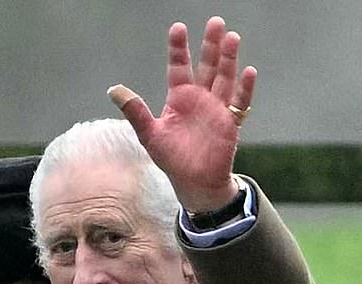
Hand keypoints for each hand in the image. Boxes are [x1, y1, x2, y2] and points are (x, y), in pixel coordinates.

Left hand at [108, 16, 256, 211]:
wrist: (193, 183)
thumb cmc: (172, 159)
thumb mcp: (149, 135)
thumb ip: (135, 111)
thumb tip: (113, 90)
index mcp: (179, 98)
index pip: (178, 67)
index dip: (178, 49)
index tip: (178, 28)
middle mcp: (199, 99)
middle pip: (206, 66)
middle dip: (210, 46)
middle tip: (215, 22)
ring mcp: (216, 109)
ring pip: (224, 78)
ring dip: (228, 60)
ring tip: (231, 38)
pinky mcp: (229, 123)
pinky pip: (239, 103)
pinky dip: (245, 89)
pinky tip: (248, 72)